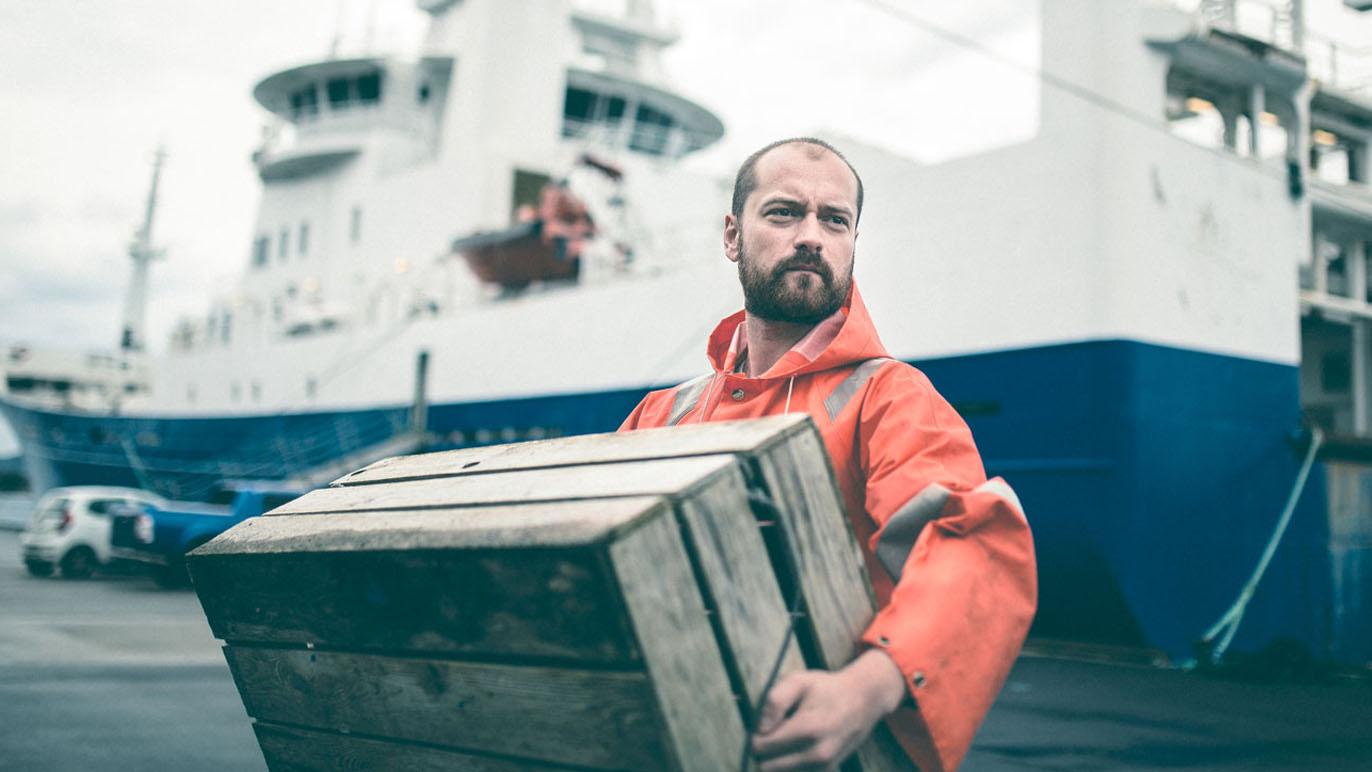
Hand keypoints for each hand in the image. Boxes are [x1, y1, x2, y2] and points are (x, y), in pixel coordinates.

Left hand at [750, 649, 905, 770]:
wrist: (864, 699)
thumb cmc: (826, 688)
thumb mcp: (798, 681)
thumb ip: (774, 701)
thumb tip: (759, 728)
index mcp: (807, 729)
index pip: (761, 747)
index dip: (755, 735)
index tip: (762, 725)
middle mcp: (817, 754)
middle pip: (768, 766)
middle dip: (764, 751)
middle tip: (772, 732)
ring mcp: (824, 766)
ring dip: (777, 759)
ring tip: (787, 738)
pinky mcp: (828, 771)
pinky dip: (790, 765)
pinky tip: (796, 747)